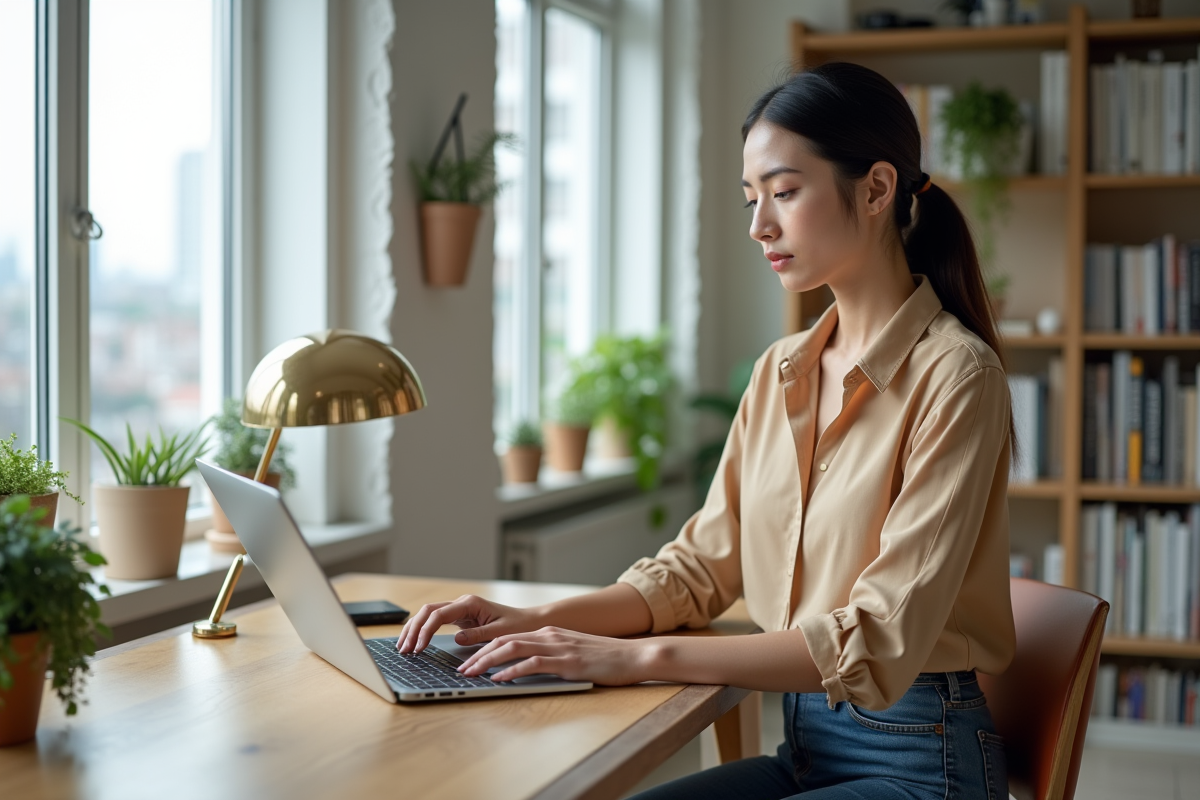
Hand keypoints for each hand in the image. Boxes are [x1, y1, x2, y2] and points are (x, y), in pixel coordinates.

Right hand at [396, 594, 541, 653]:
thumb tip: (457, 638)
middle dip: (413, 629)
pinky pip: (435, 620)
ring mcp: (459, 609)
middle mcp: (461, 603)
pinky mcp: (459, 617)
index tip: (419, 648)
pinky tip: (415, 641)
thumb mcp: (500, 632)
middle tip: (404, 650)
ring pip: (428, 614)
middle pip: (428, 611)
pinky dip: (423, 629)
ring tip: (403, 647)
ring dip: (414, 629)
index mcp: (470, 603)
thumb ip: (479, 635)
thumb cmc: (517, 625)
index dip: (425, 631)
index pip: (439, 615)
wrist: (528, 621)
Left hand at [456, 626, 652, 684]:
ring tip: (471, 674)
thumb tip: (526, 670)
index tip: (468, 661)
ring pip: (513, 649)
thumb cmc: (606, 659)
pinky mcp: (567, 662)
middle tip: (461, 669)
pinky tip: (499, 679)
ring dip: (488, 662)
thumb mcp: (573, 654)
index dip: (484, 649)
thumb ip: (551, 658)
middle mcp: (550, 636)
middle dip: (478, 655)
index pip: (509, 638)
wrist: (633, 656)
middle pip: (504, 641)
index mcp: (550, 633)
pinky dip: (512, 671)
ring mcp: (558, 647)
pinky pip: (533, 664)